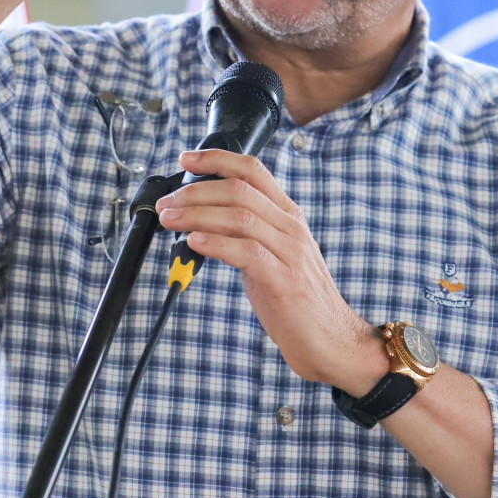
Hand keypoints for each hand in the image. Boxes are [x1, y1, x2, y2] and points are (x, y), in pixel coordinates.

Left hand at [155, 148, 388, 391]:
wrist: (330, 339)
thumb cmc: (295, 299)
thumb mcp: (273, 255)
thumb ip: (245, 234)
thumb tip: (199, 222)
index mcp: (288, 215)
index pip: (253, 170)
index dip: (217, 159)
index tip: (186, 158)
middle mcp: (291, 227)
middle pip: (239, 190)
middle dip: (195, 192)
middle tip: (167, 203)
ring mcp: (290, 252)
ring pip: (239, 216)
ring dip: (197, 214)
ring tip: (170, 220)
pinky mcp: (284, 280)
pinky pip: (246, 251)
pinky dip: (216, 243)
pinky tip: (193, 243)